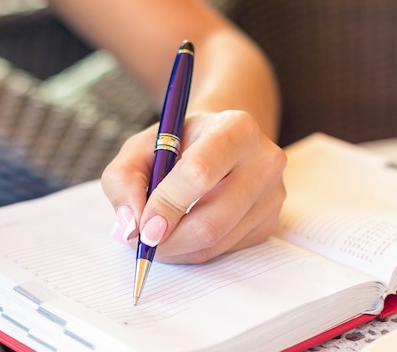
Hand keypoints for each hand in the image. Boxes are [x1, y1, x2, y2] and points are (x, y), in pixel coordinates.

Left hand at [102, 110, 285, 262]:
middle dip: (169, 240)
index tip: (142, 226)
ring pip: (217, 242)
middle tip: (144, 241)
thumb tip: (131, 227)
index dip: (165, 205)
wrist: (218, 142)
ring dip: (178, 249)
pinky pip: (226, 250)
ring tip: (157, 234)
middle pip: (212, 221)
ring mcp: (273, 194)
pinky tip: (183, 231)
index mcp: (235, 128)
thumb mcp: (141, 147)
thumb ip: (123, 180)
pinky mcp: (271, 221)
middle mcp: (264, 160)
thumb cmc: (177, 143)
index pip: (199, 174)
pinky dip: (195, 250)